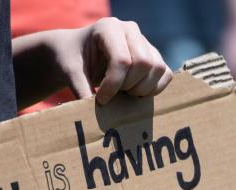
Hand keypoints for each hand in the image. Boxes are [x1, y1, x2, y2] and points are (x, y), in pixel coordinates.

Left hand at [54, 17, 173, 104]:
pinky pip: (165, 75)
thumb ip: (80, 89)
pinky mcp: (153, 55)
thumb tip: (90, 115)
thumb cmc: (72, 59)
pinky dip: (153, 89)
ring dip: (141, 89)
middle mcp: (130, 30)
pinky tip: (135, 92)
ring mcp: (144, 41)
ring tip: (123, 92)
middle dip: (129, 86)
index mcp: (109, 28)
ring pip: (157, 69)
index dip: (113, 85)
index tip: (100, 100)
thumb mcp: (70, 72)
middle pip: (144, 63)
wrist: (77, 53)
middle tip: (114, 94)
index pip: (122, 59)